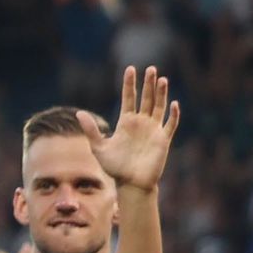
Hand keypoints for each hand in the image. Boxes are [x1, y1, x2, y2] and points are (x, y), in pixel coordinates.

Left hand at [90, 65, 177, 187]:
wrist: (131, 183)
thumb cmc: (114, 167)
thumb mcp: (99, 147)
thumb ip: (91, 130)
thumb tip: (79, 113)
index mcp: (126, 122)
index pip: (129, 98)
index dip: (129, 84)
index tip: (130, 69)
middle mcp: (141, 123)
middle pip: (146, 98)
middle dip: (148, 84)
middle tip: (151, 68)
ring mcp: (153, 130)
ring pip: (158, 107)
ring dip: (161, 94)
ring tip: (162, 79)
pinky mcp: (163, 139)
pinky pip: (170, 124)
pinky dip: (173, 114)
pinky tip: (173, 103)